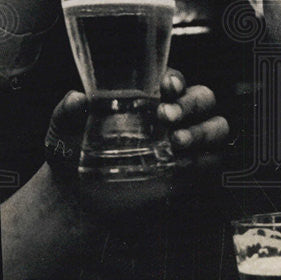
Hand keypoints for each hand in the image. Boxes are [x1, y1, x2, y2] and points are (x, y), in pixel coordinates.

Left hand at [45, 68, 228, 171]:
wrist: (78, 199)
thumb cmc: (75, 155)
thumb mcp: (63, 131)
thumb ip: (67, 113)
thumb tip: (77, 98)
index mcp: (148, 99)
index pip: (175, 81)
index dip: (176, 80)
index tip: (166, 86)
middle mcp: (173, 118)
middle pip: (204, 99)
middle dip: (191, 105)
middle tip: (167, 117)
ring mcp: (185, 145)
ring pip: (217, 126)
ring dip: (203, 131)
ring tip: (177, 142)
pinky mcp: (190, 173)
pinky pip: (213, 161)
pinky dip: (204, 161)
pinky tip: (183, 165)